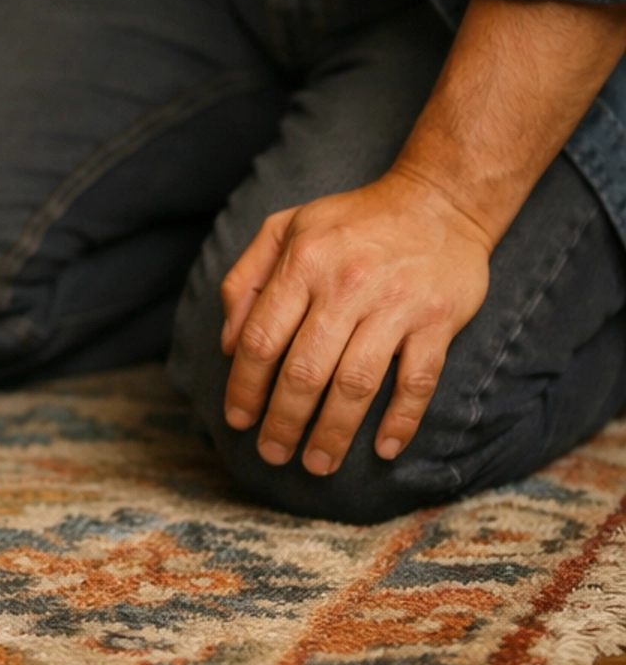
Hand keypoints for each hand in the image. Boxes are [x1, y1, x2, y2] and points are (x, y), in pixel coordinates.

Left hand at [219, 173, 491, 474]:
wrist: (438, 201)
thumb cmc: (352, 221)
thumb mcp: (286, 227)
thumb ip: (247, 278)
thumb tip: (227, 342)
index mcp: (303, 261)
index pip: (261, 338)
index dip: (244, 386)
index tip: (238, 420)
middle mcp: (345, 284)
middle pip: (303, 370)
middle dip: (283, 421)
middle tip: (274, 454)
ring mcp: (394, 304)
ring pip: (355, 384)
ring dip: (333, 433)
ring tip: (318, 463)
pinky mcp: (436, 320)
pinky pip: (416, 381)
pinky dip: (401, 420)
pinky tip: (385, 448)